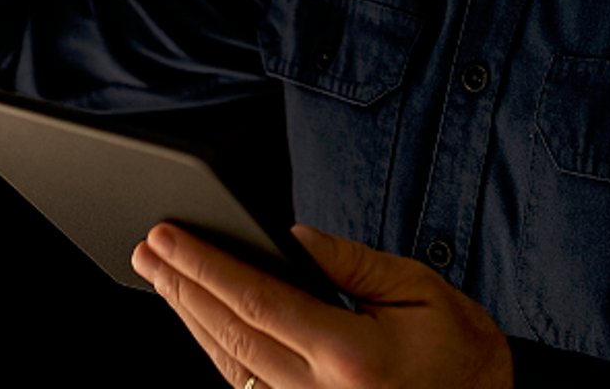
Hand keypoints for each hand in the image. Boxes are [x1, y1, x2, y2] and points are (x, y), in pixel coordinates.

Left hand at [131, 222, 512, 388]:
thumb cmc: (463, 353)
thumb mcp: (420, 291)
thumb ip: (352, 263)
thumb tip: (290, 238)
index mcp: (351, 356)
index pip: (257, 302)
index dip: (205, 266)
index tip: (169, 236)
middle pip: (230, 335)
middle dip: (182, 287)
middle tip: (147, 250)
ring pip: (230, 367)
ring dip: (190, 319)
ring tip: (161, 277)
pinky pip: (249, 388)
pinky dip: (219, 351)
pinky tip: (200, 321)